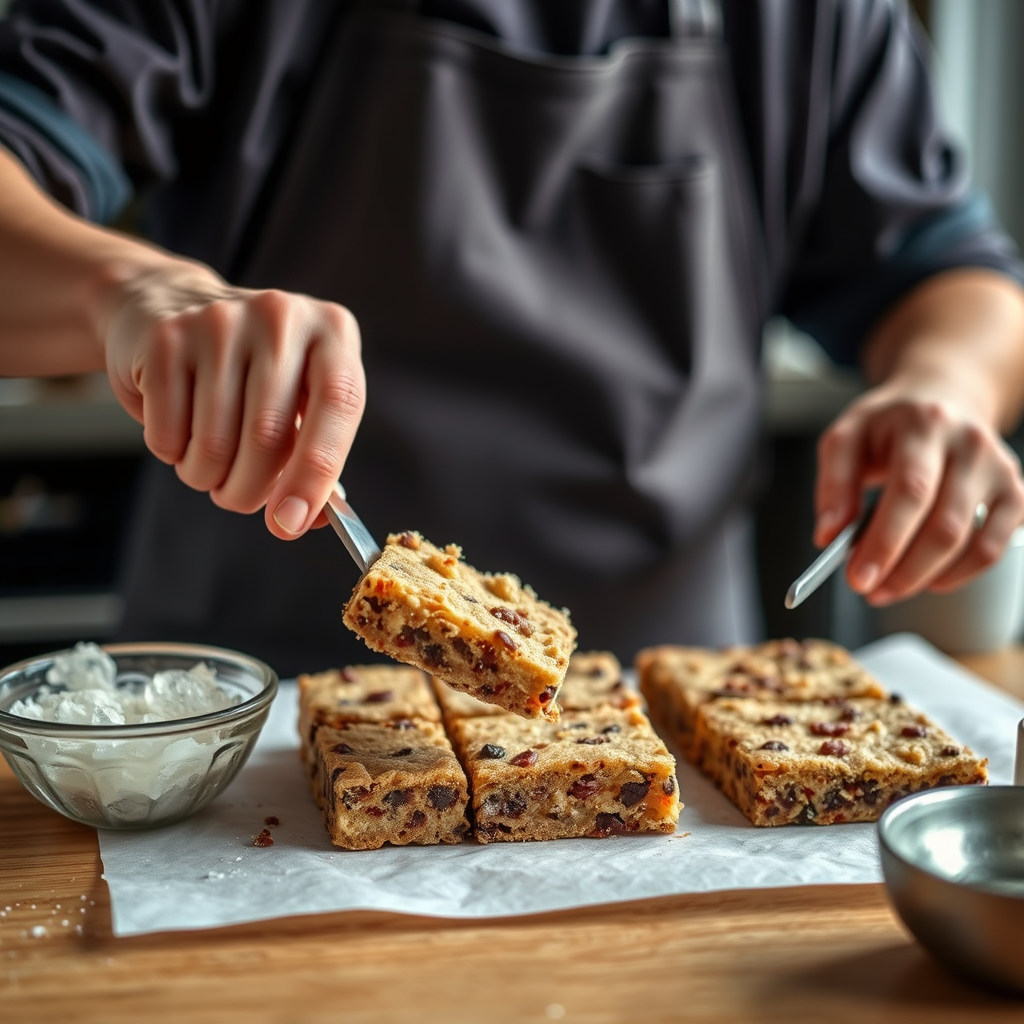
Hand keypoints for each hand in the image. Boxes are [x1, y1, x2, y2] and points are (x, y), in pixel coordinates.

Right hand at [100, 257, 363, 538]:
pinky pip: (168, 433)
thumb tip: (310, 519)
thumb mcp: (300, 401)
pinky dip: (172, 454)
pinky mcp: (167, 338)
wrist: (169, 306)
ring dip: (206, 477)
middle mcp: (281, 317)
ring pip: (214, 443)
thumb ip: (316, 459)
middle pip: (268, 435)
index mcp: (332, 331)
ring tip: (207, 463)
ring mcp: (221, 321)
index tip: (291, 522)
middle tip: (238, 499)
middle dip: (248, 490)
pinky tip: (179, 430)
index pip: (340, 404)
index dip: (316, 474)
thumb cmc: (252, 374)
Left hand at [814, 383, 1023, 604]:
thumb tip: (829, 535)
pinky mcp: (1014, 494)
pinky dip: (959, 574)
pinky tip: (928, 578)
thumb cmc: (889, 425)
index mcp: (924, 425)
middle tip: (868, 589)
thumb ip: (834, 485)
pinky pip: (993, 549)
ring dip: (924, 577)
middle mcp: (970, 445)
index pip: (911, 492)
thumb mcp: (846, 438)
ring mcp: (999, 470)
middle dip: (902, 570)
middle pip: (943, 526)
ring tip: (889, 586)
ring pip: (970, 543)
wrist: (941, 399)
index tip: (858, 577)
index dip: (885, 542)